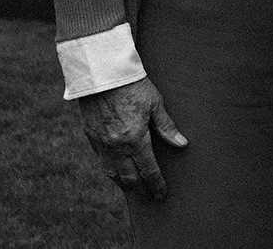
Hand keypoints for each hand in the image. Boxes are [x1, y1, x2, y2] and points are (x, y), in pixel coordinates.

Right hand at [77, 77, 186, 199]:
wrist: (102, 74)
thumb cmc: (134, 86)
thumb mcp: (155, 104)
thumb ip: (167, 127)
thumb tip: (182, 144)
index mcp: (135, 138)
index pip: (148, 169)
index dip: (156, 184)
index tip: (162, 194)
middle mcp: (116, 146)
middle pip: (129, 177)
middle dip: (140, 189)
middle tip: (149, 197)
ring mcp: (100, 143)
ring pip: (112, 172)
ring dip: (124, 183)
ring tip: (134, 189)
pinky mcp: (90, 136)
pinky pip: (101, 160)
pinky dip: (110, 169)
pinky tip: (116, 171)